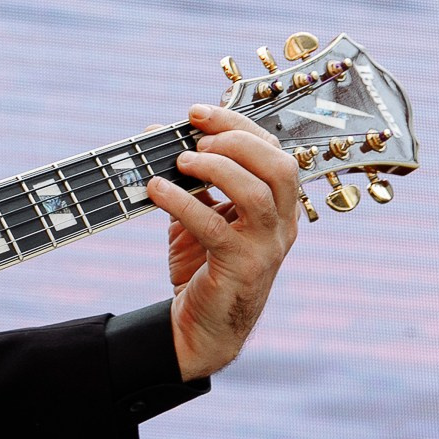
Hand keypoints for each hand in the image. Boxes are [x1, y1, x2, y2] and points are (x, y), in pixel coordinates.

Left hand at [148, 103, 300, 380]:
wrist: (201, 326)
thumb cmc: (203, 264)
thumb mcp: (197, 213)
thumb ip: (186, 177)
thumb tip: (154, 133)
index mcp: (279, 203)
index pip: (273, 150)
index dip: (237, 125)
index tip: (196, 112)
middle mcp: (283, 222)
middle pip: (279, 165)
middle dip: (236, 142)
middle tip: (195, 143)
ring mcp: (268, 246)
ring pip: (258, 192)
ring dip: (216, 169)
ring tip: (180, 163)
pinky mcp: (243, 267)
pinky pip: (216, 227)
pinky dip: (182, 203)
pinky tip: (155, 190)